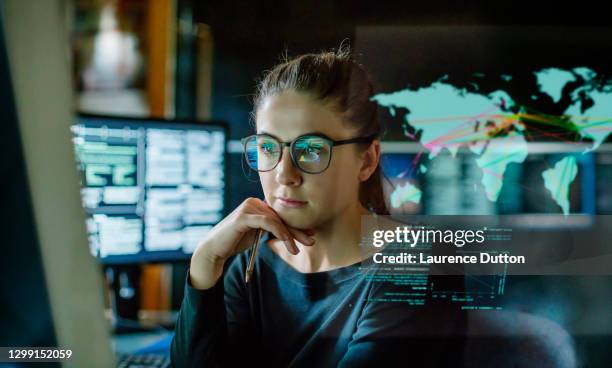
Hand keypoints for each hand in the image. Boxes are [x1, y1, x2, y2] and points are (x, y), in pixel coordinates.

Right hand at [189, 197, 314, 288]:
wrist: (214, 250)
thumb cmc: (235, 242)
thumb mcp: (258, 235)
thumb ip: (272, 229)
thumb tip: (293, 232)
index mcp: (257, 205)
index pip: (280, 215)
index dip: (296, 226)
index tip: (310, 235)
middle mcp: (253, 202)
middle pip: (280, 217)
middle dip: (296, 231)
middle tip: (311, 241)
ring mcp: (248, 207)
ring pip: (276, 220)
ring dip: (289, 236)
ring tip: (296, 250)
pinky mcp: (243, 216)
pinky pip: (267, 223)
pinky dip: (280, 233)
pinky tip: (287, 243)